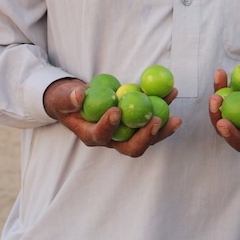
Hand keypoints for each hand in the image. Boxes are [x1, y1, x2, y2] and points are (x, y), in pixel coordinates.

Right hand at [43, 78, 181, 156]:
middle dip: (146, 137)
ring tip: (176, 115)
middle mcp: (112, 139)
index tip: (116, 111)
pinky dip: (163, 107)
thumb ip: (69, 98)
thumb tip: (79, 96)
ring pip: (147, 137)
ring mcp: (126, 132)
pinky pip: (151, 119)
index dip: (109, 126)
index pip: (101, 136)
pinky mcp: (136, 123)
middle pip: (132, 146)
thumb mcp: (63, 97)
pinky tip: (172, 93)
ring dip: (162, 126)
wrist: (78, 99)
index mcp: (91, 135)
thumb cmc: (68, 100)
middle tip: (156, 120)